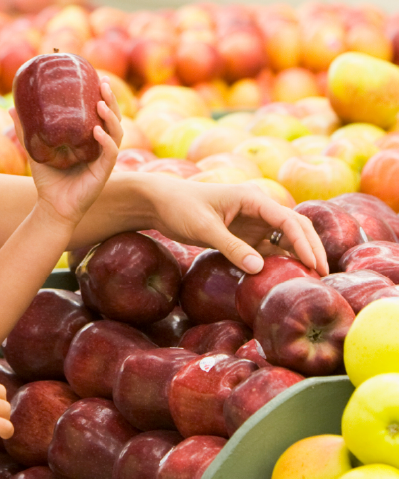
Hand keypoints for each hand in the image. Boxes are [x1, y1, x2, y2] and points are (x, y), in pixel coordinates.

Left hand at [12, 80, 122, 229]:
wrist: (52, 206)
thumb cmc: (47, 179)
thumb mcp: (35, 150)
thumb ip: (26, 130)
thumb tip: (12, 107)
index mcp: (89, 139)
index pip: (101, 113)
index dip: (103, 96)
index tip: (98, 77)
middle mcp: (101, 146)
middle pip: (114, 119)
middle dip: (111, 100)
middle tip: (104, 83)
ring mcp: (104, 159)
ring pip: (116, 133)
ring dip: (111, 117)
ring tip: (101, 103)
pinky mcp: (103, 172)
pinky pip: (109, 153)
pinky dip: (105, 141)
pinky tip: (97, 131)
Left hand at [139, 174, 326, 275]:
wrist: (159, 204)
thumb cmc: (179, 207)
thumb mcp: (203, 227)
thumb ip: (231, 247)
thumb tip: (260, 268)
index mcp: (252, 198)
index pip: (288, 219)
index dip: (304, 241)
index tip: (314, 263)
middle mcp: (257, 209)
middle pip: (295, 227)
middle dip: (310, 248)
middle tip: (321, 274)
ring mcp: (252, 222)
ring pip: (286, 239)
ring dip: (299, 256)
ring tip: (311, 280)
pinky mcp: (244, 235)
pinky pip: (269, 248)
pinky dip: (281, 261)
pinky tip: (287, 277)